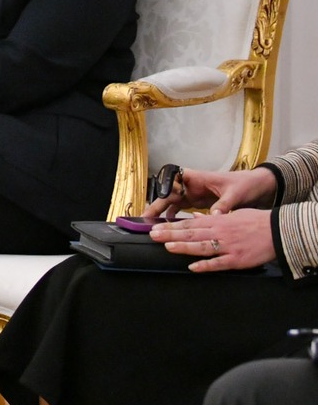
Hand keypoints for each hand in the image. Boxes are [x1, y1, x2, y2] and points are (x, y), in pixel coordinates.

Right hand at [146, 166, 278, 219]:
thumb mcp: (235, 194)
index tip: (159, 200)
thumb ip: (223, 205)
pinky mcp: (198, 202)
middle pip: (169, 193)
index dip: (164, 189)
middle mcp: (192, 185)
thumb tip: (214, 217)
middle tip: (146, 218)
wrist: (259, 187)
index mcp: (198, 177)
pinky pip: (181, 210)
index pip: (174, 179)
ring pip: (172, 203)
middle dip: (157, 205)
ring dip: (163, 213)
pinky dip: (175, 218)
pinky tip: (171, 227)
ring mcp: (193, 194)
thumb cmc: (246, 184)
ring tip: (154, 225)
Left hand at [151, 208, 276, 272]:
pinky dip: (206, 266)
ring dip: (184, 247)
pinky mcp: (237, 259)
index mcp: (218, 221)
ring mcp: (228, 246)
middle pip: (191, 234)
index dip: (172, 226)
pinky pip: (219, 263)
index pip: (190, 223)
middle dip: (170, 235)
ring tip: (167, 246)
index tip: (156, 228)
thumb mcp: (233, 214)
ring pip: (202, 247)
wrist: (278, 230)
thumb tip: (197, 216)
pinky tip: (193, 267)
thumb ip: (214, 217)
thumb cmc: (256, 221)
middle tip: (153, 235)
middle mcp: (220, 232)